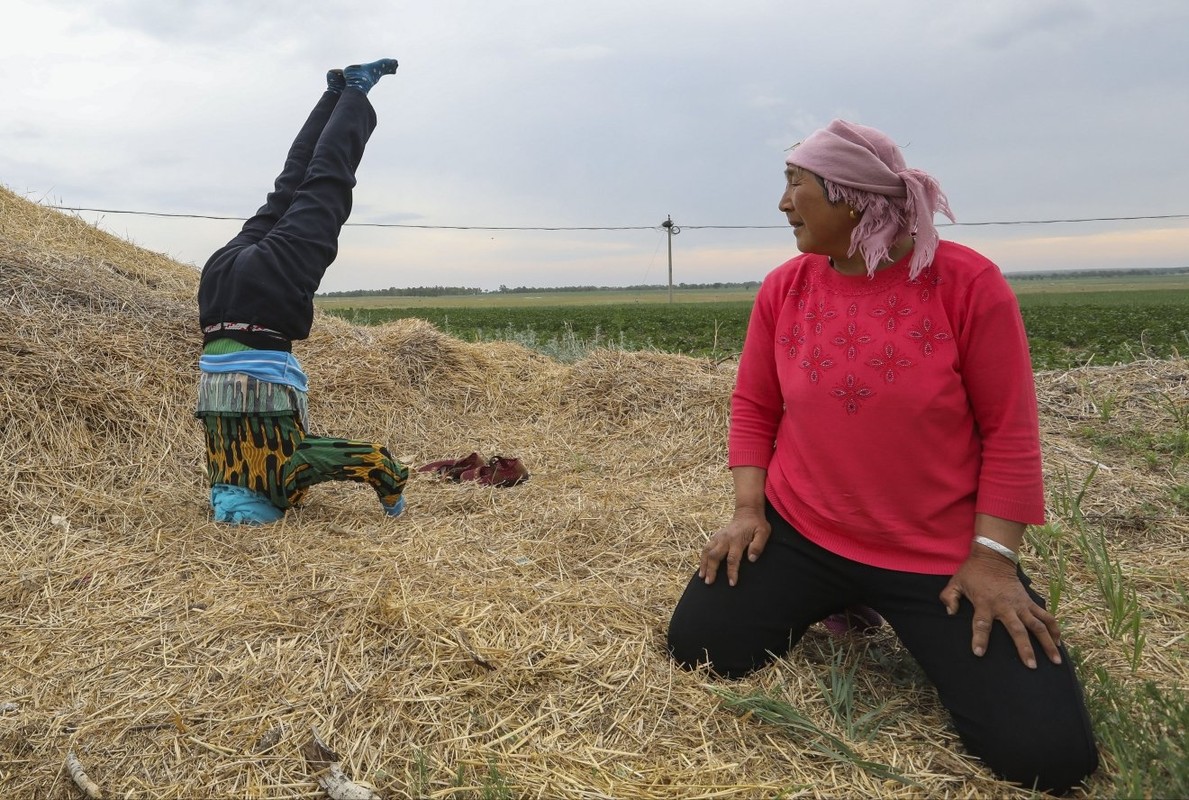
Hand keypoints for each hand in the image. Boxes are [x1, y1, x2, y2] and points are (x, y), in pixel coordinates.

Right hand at [698, 508, 770, 586]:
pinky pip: (706, 548)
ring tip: (702, 577)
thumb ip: (758, 545)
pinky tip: (702, 567)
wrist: (747, 512)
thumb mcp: (763, 533)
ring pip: (707, 551)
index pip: (732, 559)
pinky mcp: (716, 537)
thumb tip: (752, 559)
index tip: (732, 583)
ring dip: (704, 564)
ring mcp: (719, 537)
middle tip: (709, 582)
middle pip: (715, 556)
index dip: (732, 572)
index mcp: (737, 540)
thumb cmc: (757, 524)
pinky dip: (702, 558)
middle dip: (711, 570)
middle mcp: (725, 539)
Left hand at [940, 548, 1061, 668]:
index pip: (981, 624)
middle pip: (1017, 630)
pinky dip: (1054, 628)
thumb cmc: (973, 573)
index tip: (979, 653)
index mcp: (984, 603)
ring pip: (1038, 625)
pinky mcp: (1030, 601)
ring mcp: (1020, 604)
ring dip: (1047, 643)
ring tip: (1055, 660)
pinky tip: (1059, 642)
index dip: (979, 639)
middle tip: (1031, 666)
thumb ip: (949, 598)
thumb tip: (949, 613)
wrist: (994, 557)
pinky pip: (1045, 615)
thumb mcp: (956, 583)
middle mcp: (1005, 606)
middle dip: (1024, 648)